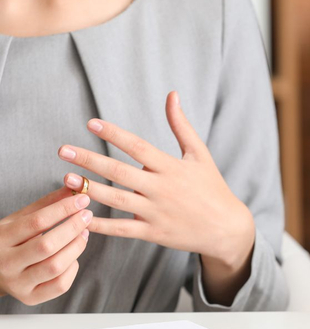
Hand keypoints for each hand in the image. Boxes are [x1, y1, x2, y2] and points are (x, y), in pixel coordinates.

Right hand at [0, 189, 91, 305]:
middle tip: (87, 215)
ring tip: (84, 232)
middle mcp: (6, 263)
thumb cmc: (9, 241)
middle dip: (73, 227)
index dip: (63, 209)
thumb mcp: (20, 219)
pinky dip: (73, 268)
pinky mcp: (30, 298)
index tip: (82, 199)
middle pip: (47, 245)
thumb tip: (75, 187)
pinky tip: (73, 256)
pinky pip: (60, 285)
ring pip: (56, 266)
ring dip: (76, 246)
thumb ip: (47, 204)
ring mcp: (17, 284)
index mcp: (0, 238)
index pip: (36, 222)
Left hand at [59, 92, 254, 303]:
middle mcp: (162, 189)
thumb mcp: (200, 154)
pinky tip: (82, 218)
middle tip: (64, 150)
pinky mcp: (154, 232)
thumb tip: (171, 95)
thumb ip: (181, 126)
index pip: (138, 147)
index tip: (91, 123)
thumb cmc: (212, 187)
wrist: (226, 227)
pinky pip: (123, 229)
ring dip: (89, 189)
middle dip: (90, 160)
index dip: (114, 134)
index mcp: (172, 167)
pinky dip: (102, 225)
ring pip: (117, 200)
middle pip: (120, 172)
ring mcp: (156, 212)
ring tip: (66, 179)